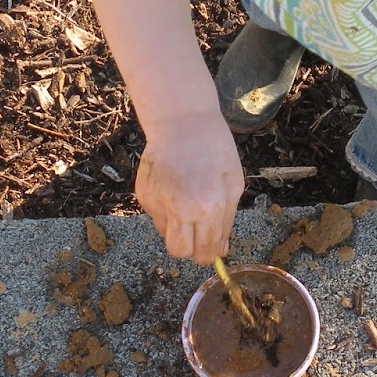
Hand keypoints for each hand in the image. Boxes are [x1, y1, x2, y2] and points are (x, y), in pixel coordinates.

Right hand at [136, 113, 244, 263]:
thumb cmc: (214, 149)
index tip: (211, 248)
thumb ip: (226, 222)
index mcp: (207, 207)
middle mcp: (179, 209)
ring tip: (186, 201)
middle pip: (179, 252)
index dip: (209, 255)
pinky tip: (174, 188)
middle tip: (198, 233)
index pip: (204, 252)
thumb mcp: (233, 184)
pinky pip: (156, 216)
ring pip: (166, 235)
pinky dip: (166, 210)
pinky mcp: (143, 195)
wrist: (181, 121)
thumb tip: (219, 250)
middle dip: (190, 249)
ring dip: (178, 228)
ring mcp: (158, 202)